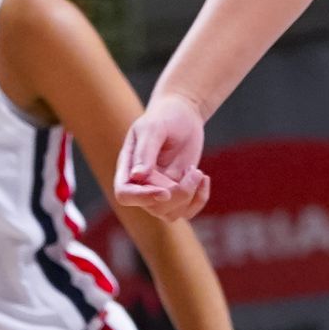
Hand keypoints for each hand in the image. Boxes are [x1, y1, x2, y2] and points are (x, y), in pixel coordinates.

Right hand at [115, 90, 209, 219]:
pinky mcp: (177, 193)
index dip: (143, 198)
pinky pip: (187, 211)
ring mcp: (159, 191)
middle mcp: (141, 184)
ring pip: (170, 214)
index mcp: (128, 168)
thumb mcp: (154, 128)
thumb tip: (137, 177)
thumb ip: (146, 151)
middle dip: (179, 193)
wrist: (182, 115)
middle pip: (153, 206)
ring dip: (190, 196)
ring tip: (196, 172)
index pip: (125, 194)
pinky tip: (204, 178)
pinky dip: (200, 199)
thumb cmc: (164, 117)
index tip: (165, 192)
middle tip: (193, 170)